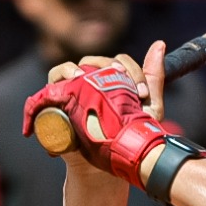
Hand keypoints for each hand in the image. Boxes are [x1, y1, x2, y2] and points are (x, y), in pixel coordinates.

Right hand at [22, 45, 169, 184]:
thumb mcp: (150, 106)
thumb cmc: (131, 134)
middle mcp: (89, 83)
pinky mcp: (56, 112)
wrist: (116, 161)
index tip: (142, 92)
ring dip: (70, 70)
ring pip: (63, 71)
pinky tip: (64, 88)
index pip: (116, 62)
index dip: (130, 69)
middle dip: (104, 66)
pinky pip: (45, 94)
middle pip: (89, 61)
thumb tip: (159, 44)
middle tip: (119, 83)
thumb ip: (154, 76)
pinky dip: (50, 89)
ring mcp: (71, 96)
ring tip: (81, 76)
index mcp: (110, 79)